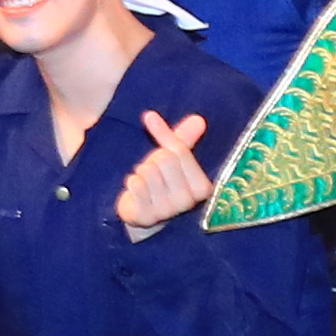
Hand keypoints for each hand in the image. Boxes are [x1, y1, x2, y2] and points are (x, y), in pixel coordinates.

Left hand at [114, 108, 217, 239]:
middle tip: (154, 173)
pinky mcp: (146, 217)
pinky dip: (132, 182)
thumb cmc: (161, 181)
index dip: (165, 144)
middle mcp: (188, 201)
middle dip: (153, 161)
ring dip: (142, 172)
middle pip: (165, 159)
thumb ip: (184, 137)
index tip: (162, 151)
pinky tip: (136, 191)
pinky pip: (136, 185)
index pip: (179, 150)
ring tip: (145, 184)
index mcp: (202, 187)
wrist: (142, 213)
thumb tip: (198, 118)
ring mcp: (167, 211)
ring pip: (149, 171)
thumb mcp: (173, 158)